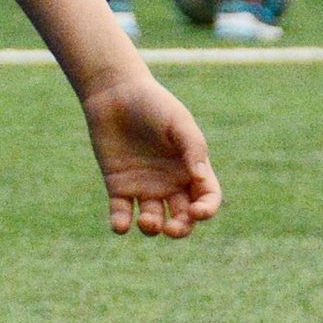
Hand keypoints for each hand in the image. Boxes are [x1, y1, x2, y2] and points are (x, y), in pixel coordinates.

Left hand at [81, 68, 221, 237]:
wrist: (115, 94)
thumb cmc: (153, 104)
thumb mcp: (179, 122)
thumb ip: (193, 147)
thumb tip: (200, 178)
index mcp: (192, 168)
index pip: (207, 198)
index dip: (206, 210)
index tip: (198, 212)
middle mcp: (171, 183)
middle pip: (182, 218)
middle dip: (180, 229)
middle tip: (171, 228)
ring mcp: (145, 187)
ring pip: (153, 221)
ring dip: (152, 228)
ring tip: (146, 219)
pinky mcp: (119, 187)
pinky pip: (121, 214)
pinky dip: (121, 225)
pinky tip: (121, 225)